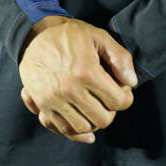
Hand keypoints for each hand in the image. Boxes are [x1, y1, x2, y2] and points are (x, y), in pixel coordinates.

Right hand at [18, 15, 137, 143]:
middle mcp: (70, 90)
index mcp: (87, 72)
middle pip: (103, 120)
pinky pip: (61, 129)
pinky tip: (83, 123)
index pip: (118, 102)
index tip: (123, 90)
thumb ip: (120, 58)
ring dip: (93, 121)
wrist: (34, 35)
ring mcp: (54, 100)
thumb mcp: (99, 36)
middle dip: (111, 110)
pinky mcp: (42, 105)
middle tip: (108, 98)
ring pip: (83, 128)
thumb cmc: (69, 34)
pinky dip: (74, 131)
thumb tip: (131, 82)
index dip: (126, 97)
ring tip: (95, 106)